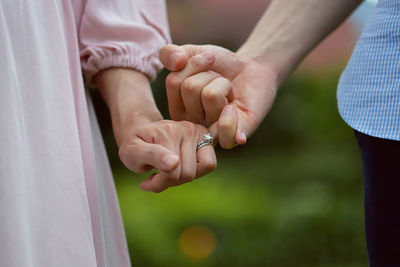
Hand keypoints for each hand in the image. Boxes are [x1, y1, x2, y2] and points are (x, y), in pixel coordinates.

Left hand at [94, 68, 215, 192]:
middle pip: (189, 173)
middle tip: (157, 174)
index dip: (160, 183)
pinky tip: (181, 167)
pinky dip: (197, 171)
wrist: (142, 131)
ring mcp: (199, 131)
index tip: (146, 181)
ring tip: (168, 170)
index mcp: (169, 132)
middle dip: (172, 180)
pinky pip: (210, 164)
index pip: (173, 173)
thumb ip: (152, 156)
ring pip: (201, 170)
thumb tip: (174, 162)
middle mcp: (188, 128)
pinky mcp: (207, 137)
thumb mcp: (133, 152)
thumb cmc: (136, 145)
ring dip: (183, 177)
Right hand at [159, 44, 277, 148]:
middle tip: (220, 83)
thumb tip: (176, 63)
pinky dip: (230, 116)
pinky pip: (224, 131)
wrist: (253, 69)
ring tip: (229, 94)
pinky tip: (234, 109)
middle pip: (190, 88)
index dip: (195, 64)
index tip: (207, 67)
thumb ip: (169, 53)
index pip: (173, 81)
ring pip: (210, 95)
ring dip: (224, 84)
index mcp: (177, 109)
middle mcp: (190, 125)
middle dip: (211, 75)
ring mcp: (210, 132)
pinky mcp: (233, 137)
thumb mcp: (191, 53)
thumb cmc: (219, 66)